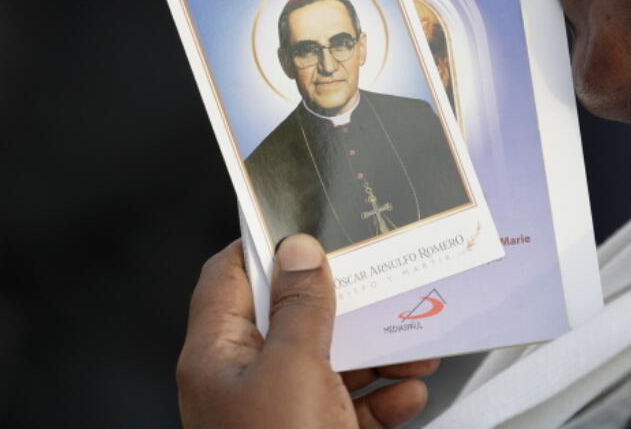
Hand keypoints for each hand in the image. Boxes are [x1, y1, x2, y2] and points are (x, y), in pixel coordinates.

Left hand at [177, 235, 439, 428]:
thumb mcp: (293, 372)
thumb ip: (301, 309)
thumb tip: (300, 252)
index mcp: (217, 356)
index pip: (231, 275)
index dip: (268, 244)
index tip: (310, 222)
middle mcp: (243, 382)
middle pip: (291, 317)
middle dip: (343, 302)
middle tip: (378, 278)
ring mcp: (277, 415)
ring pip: (328, 361)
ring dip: (376, 351)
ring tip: (412, 342)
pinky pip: (349, 405)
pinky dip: (383, 397)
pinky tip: (408, 393)